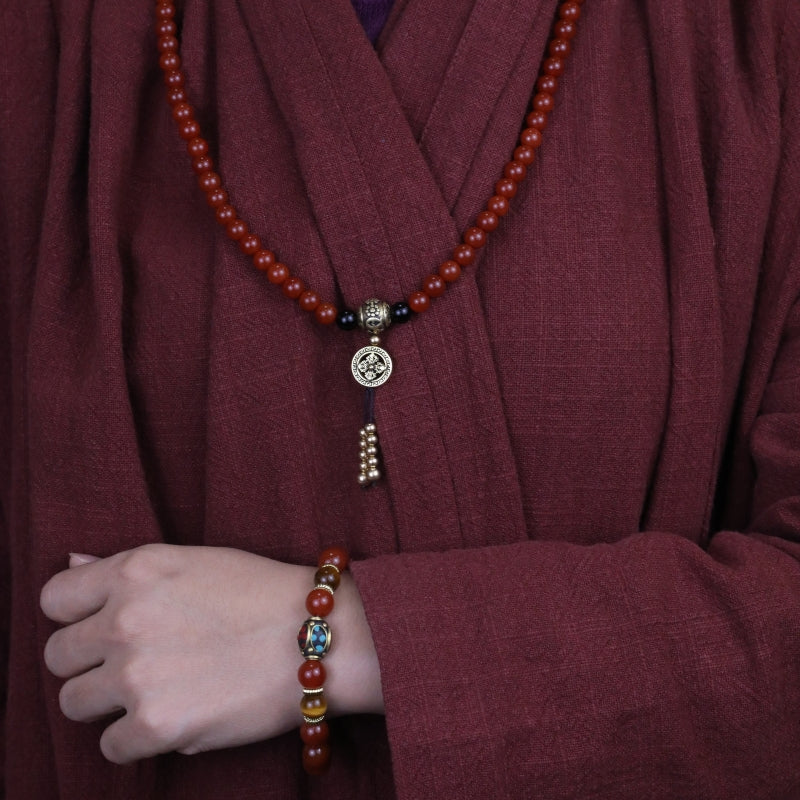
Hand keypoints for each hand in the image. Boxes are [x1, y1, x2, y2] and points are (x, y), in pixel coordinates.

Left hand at [40, 544, 382, 763]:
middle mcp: (125, 619)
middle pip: (58, 656)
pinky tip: (172, 717)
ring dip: (107, 703)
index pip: (55, 599)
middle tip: (133, 663)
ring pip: (73, 703)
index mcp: (135, 571)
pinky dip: (135, 740)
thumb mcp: (193, 560)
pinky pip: (109, 748)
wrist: (316, 637)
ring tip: (153, 692)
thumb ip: (127, 569)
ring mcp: (136, 675)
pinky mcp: (156, 726)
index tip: (99, 625)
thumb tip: (71, 567)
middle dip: (89, 662)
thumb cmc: (262, 593)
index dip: (75, 615)